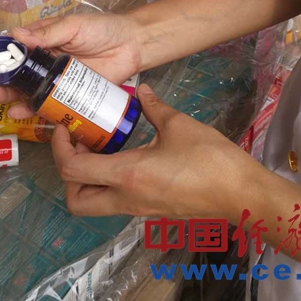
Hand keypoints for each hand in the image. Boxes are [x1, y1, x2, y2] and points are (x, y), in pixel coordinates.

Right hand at [0, 12, 143, 118]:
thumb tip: (16, 35)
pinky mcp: (66, 97)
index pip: (4, 47)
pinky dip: (29, 111)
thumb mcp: (74, 25)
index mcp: (39, 41)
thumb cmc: (102, 30)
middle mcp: (41, 62)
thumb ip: (47, 34)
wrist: (132, 45)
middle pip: (6, 73)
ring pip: (20, 91)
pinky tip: (17, 113)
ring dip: (2, 95)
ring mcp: (52, 81)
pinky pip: (43, 107)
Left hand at [52, 84, 266, 221]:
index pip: (72, 170)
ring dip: (86, 180)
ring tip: (99, 147)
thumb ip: (153, 106)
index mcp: (126, 175)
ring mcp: (138, 209)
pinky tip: (123, 155)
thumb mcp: (178, 124)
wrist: (241, 194)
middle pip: (75, 201)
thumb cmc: (209, 159)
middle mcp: (125, 198)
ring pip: (94, 204)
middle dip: (67, 174)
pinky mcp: (151, 211)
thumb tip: (141, 90)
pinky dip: (108, 182)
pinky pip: (116, 201)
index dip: (58, 147)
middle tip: (78, 143)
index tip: (65, 125)